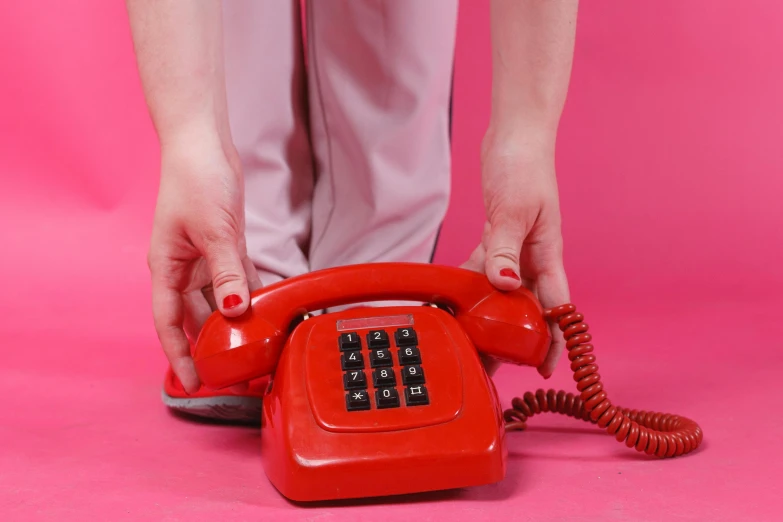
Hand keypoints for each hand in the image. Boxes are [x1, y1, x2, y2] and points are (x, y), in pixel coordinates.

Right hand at [147, 132, 261, 392]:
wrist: (204, 145)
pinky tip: (266, 312)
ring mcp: (205, 258)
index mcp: (167, 267)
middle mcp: (183, 268)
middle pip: (195, 317)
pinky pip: (238, 280)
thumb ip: (225, 273)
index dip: (179, 355)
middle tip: (234, 371)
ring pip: (219, 302)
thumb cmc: (196, 180)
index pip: (168, 322)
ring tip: (252, 348)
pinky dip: (250, 295)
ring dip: (233, 323)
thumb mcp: (214, 230)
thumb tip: (234, 311)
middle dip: (212, 345)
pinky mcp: (226, 247)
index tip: (194, 381)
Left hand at [461, 129, 569, 377]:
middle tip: (492, 363)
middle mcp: (534, 258)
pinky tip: (454, 297)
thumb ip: (506, 250)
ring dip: (488, 314)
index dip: (554, 340)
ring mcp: (516, 249)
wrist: (515, 137)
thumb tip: (504, 286)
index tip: (544, 367)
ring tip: (471, 339)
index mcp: (547, 255)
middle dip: (513, 336)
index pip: (556, 306)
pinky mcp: (497, 238)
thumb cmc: (524, 167)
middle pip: (526, 307)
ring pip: (502, 292)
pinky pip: (484, 269)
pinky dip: (471, 283)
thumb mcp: (515, 210)